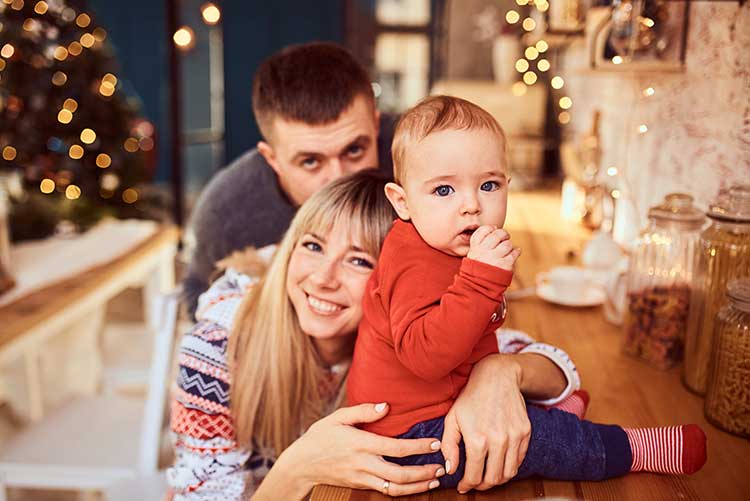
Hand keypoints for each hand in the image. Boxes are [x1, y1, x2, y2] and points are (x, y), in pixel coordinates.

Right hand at [257, 403, 443, 499]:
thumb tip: (386, 406)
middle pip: (400, 474)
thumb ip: (363, 411)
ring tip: (433, 480)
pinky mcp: (360, 485)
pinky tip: (415, 487)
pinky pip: (385, 491)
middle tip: (441, 467)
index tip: (434, 443)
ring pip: (395, 488)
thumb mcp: (338, 417)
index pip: (396, 448)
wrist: (302, 464)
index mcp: (361, 444)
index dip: (418, 447)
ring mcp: (362, 478)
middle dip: (423, 472)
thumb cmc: (320, 437)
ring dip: (417, 486)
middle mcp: (363, 464)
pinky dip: (403, 491)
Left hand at [440, 355, 530, 492]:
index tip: (463, 486)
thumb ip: (449, 446)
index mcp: (477, 439)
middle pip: (493, 479)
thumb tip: (451, 469)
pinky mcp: (525, 433)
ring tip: (487, 476)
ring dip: (497, 480)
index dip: (467, 485)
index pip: (474, 476)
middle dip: (482, 486)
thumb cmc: (471, 397)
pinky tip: (499, 463)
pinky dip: (510, 467)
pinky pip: (519, 460)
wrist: (497, 377)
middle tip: (475, 483)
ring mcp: (514, 437)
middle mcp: (498, 441)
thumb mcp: (452, 418)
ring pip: (508, 473)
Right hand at [467, 226, 520, 270]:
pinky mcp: (504, 264)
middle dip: (503, 233)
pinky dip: (516, 252)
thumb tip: (496, 229)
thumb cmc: (478, 267)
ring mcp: (494, 258)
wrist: (479, 285)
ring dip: (509, 245)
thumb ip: (482, 241)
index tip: (494, 229)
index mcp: (475, 247)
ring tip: (507, 248)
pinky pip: (514, 253)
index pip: (483, 230)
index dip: (491, 228)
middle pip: (497, 235)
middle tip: (505, 236)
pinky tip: (516, 252)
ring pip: (507, 244)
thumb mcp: (473, 253)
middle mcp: (484, 251)